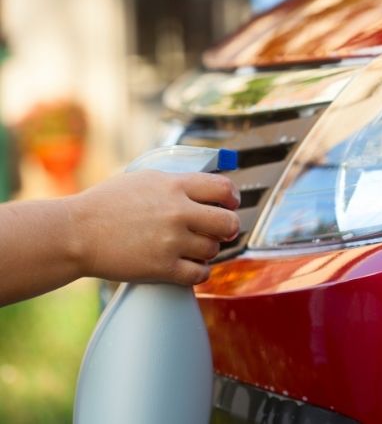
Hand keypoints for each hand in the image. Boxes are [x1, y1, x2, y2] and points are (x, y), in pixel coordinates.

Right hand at [66, 170, 239, 284]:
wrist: (76, 233)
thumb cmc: (107, 204)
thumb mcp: (145, 180)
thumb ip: (178, 183)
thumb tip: (206, 188)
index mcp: (174, 186)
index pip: (223, 188)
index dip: (233, 198)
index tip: (231, 204)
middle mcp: (178, 212)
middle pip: (228, 223)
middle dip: (228, 228)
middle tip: (220, 231)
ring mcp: (171, 241)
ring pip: (213, 249)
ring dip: (208, 250)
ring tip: (194, 248)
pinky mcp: (162, 267)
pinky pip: (200, 274)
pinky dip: (200, 271)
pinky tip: (192, 267)